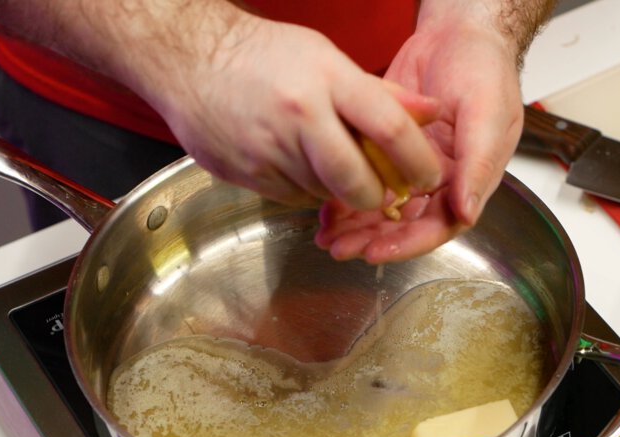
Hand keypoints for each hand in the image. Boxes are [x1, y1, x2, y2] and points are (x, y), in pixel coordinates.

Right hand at [140, 10, 442, 209]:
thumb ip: (379, 93)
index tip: (429, 177)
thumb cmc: (263, 56)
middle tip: (385, 192)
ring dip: (339, 191)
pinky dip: (306, 190)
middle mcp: (299, 117)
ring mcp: (270, 149)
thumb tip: (430, 115)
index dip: (418, 161)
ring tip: (332, 166)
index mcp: (326, 80)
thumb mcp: (326, 58)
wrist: (189, 60)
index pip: (389, 129)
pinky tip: (299, 165)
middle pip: (357, 180)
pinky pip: (293, 198)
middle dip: (377, 196)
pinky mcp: (247, 174)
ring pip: (324, 194)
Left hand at [316, 0, 529, 263]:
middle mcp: (439, 181)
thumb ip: (478, 165)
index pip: (438, 226)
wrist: (457, 33)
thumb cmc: (484, 69)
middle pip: (404, 224)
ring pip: (380, 207)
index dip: (407, 243)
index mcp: (468, 180)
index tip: (374, 251)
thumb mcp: (488, 115)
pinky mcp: (383, 148)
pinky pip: (364, 177)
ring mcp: (409, 166)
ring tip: (325, 236)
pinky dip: (344, 192)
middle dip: (371, 239)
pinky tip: (323, 205)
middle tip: (339, 247)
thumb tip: (466, 213)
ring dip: (354, 224)